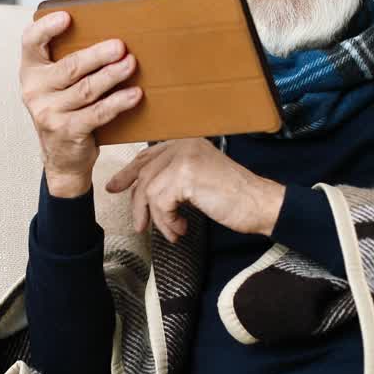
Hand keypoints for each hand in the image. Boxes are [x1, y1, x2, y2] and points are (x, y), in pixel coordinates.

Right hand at [19, 11, 143, 196]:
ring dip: (112, 76)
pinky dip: (118, 103)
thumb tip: (111, 38)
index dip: (46, 28)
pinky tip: (134, 94)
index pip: (30, 42)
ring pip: (86, 90)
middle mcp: (34, 90)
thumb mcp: (57, 84)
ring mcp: (48, 112)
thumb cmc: (65, 108)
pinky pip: (97, 113)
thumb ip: (70, 61)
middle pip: (69, 67)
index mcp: (31, 70)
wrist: (61, 156)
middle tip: (120, 46)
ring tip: (131, 64)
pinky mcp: (67, 131)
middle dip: (97, 55)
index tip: (66, 17)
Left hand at [104, 138, 284, 241]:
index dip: (129, 173)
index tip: (115, 187)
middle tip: (138, 224)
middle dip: (137, 202)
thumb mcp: (197, 180)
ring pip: (150, 192)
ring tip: (172, 231)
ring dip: (158, 219)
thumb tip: (141, 191)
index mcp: (186, 142)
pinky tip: (182, 228)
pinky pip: (161, 203)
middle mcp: (183, 145)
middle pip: (144, 174)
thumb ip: (172, 178)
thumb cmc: (233, 197)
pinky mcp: (186, 176)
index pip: (148, 156)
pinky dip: (168, 222)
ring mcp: (184, 158)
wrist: (259, 204)